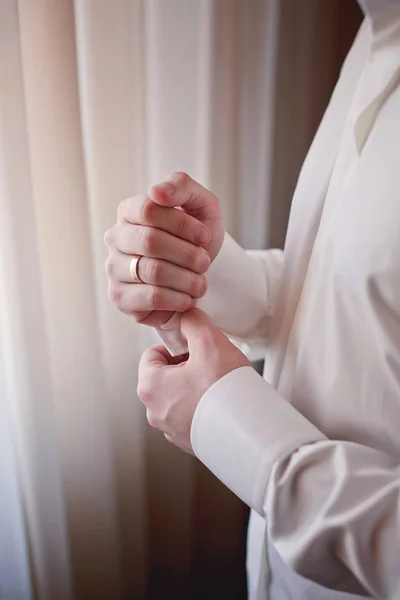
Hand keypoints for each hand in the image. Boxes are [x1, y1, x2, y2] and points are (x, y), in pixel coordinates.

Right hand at [104, 172, 224, 326]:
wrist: (199, 276)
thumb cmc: (197, 238)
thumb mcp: (200, 205)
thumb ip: (181, 186)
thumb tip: (156, 192)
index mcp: (129, 210)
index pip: (149, 210)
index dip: (183, 225)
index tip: (205, 236)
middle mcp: (115, 238)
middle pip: (150, 241)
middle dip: (188, 254)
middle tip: (205, 263)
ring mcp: (113, 268)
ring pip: (153, 271)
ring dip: (188, 279)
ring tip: (200, 283)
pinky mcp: (119, 297)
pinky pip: (151, 297)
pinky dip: (179, 299)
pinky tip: (188, 299)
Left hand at [137, 309, 250, 453]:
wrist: (250, 432)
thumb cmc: (225, 392)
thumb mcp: (209, 341)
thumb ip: (193, 323)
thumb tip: (188, 317)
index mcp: (150, 387)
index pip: (153, 354)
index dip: (176, 347)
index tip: (195, 349)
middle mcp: (155, 412)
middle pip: (166, 377)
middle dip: (187, 368)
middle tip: (210, 365)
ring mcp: (172, 431)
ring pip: (179, 398)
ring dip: (195, 389)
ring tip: (219, 386)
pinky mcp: (190, 442)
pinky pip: (192, 417)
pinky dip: (204, 409)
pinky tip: (223, 404)